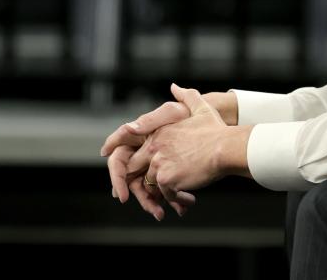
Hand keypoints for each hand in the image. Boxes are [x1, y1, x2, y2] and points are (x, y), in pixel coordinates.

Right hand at [101, 99, 190, 216]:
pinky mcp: (167, 173)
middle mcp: (141, 153)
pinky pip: (163, 189)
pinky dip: (171, 199)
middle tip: (149, 208)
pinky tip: (181, 207)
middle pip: (130, 179)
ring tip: (163, 213)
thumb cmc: (188, 115)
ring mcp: (153, 165)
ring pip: (146, 188)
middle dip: (138, 195)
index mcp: (136, 138)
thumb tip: (129, 127)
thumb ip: (149, 121)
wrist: (210, 126)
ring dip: (153, 202)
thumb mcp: (170, 113)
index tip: (119, 194)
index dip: (116, 176)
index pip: (118, 158)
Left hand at [127, 84, 249, 200]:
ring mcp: (159, 162)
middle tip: (157, 193)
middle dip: (144, 182)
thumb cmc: (216, 130)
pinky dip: (177, 200)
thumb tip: (174, 87)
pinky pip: (165, 195)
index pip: (140, 151)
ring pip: (152, 184)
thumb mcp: (200, 107)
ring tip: (182, 197)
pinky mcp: (166, 178)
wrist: (225, 148)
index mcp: (158, 133)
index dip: (142, 164)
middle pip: (137, 169)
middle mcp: (154, 147)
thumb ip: (186, 96)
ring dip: (164, 193)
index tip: (145, 174)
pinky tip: (190, 199)